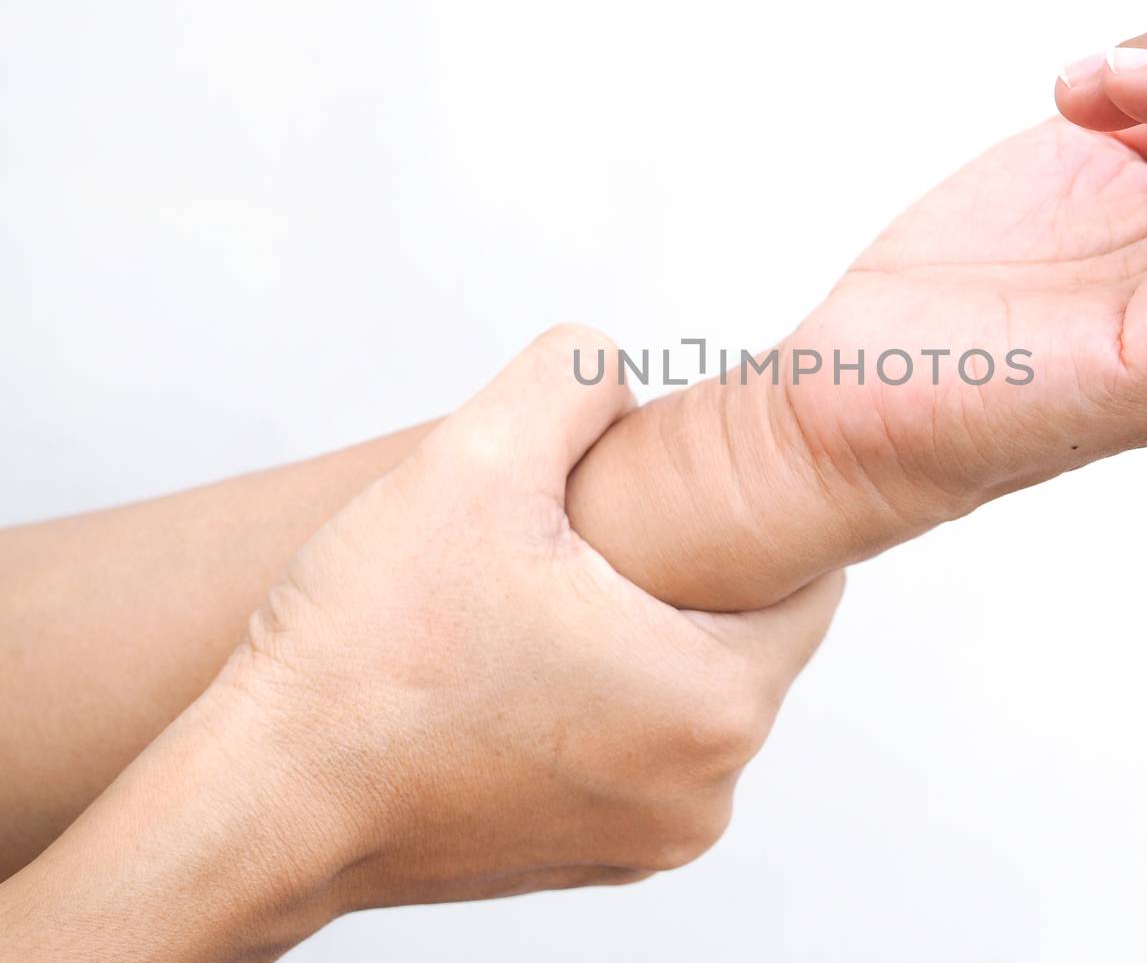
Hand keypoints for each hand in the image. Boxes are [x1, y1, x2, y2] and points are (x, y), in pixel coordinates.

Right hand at [218, 326, 841, 908]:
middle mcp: (703, 790)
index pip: (812, 578)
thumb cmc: (360, 666)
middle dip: (687, 567)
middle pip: (749, 632)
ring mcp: (649, 835)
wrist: (258, 806)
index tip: (694, 483)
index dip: (757, 513)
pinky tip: (519, 657)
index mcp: (712, 702)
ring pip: (689, 688)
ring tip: (543, 594)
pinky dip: (601, 695)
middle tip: (590, 529)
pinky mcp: (594, 855)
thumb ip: (572, 373)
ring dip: (640, 631)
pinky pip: (636, 744)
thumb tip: (614, 367)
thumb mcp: (471, 460)